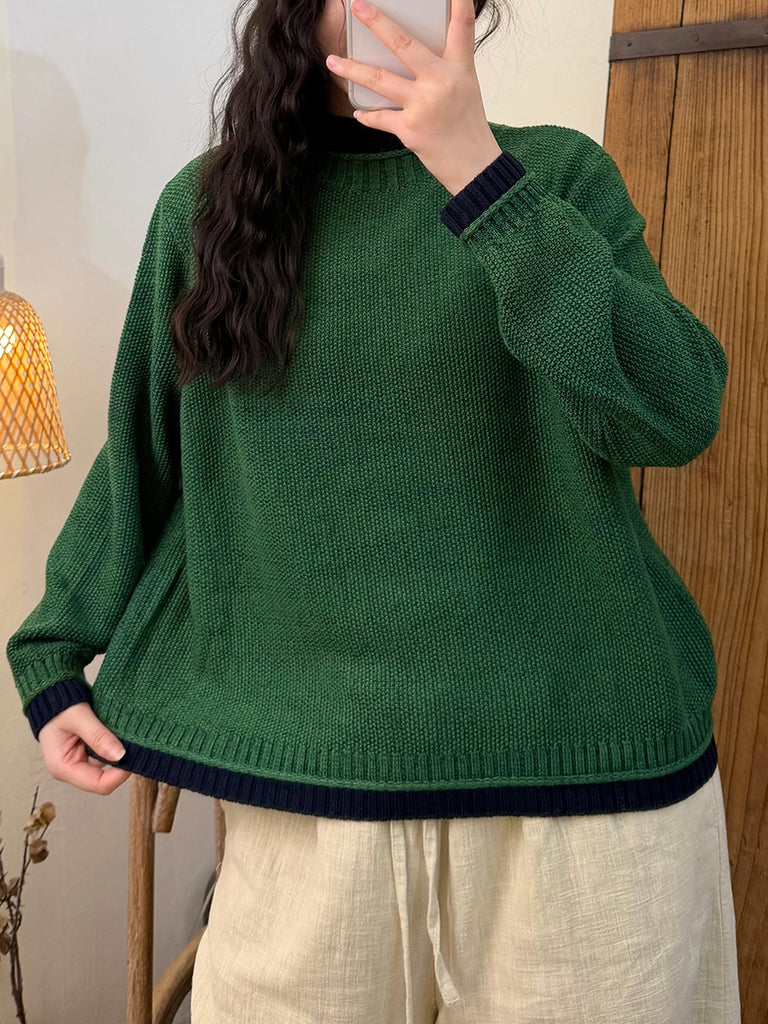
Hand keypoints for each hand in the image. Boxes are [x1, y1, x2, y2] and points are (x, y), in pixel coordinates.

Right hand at [38, 703, 131, 794]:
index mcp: (63, 768)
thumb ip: (98, 736)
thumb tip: (120, 755)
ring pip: (108, 766)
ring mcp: (80, 762)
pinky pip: (106, 755)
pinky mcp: (87, 754)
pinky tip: (117, 733)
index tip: (134, 757)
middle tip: (134, 743)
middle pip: (105, 778)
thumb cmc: (58, 708)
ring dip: (118, 752)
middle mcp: (71, 770)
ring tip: (122, 733)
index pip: (97, 784)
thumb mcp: (78, 717)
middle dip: (120, 763)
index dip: (119, 775)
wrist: (52, 697)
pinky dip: (114, 745)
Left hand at [326, 0, 502, 195]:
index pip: (462, 26)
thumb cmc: (469, 128)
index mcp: (459, 68)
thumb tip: (421, 56)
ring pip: (380, 79)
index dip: (458, 3)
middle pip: (403, 44)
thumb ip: (447, 67)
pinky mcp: (410, 129)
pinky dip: (367, 115)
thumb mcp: (467, 89)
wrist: (474, 166)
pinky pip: (380, 117)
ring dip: (352, 70)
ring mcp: (423, 105)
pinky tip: (358, 112)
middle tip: (358, 6)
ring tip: (332, 61)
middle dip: (377, 22)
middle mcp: (441, 82)